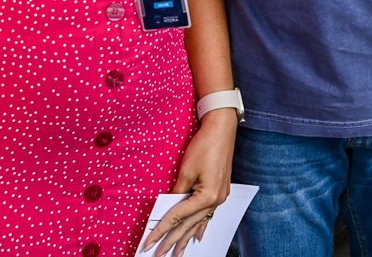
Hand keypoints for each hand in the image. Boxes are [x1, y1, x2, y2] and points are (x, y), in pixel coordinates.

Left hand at [141, 111, 234, 255]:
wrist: (222, 128)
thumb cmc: (205, 145)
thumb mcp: (186, 170)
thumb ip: (177, 191)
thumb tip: (169, 205)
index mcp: (208, 196)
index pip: (178, 217)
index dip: (161, 231)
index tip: (148, 242)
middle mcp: (216, 200)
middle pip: (189, 225)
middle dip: (172, 241)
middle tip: (159, 254)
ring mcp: (220, 197)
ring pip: (199, 222)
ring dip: (186, 237)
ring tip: (177, 252)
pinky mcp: (220, 191)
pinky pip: (208, 214)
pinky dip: (200, 225)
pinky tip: (198, 236)